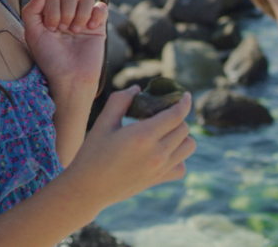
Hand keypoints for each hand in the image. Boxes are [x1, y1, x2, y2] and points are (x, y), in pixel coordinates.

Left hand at [22, 0, 107, 102]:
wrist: (71, 76)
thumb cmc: (50, 58)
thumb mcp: (33, 34)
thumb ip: (31, 11)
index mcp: (50, 13)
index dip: (52, 9)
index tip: (51, 29)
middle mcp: (67, 12)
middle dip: (66, 10)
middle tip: (64, 29)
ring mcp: (84, 17)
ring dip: (80, 13)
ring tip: (77, 31)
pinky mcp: (99, 24)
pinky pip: (101, 6)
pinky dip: (96, 14)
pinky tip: (91, 28)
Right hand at [70, 86, 196, 208]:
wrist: (87, 189)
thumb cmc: (93, 153)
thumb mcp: (103, 122)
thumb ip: (121, 100)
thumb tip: (137, 89)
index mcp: (144, 135)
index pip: (176, 115)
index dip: (184, 102)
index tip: (184, 95)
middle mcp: (157, 153)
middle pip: (184, 128)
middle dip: (177, 116)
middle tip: (163, 113)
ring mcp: (160, 169)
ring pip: (189, 147)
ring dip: (182, 136)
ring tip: (166, 131)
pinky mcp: (158, 180)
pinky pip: (182, 167)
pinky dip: (179, 157)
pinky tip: (164, 151)